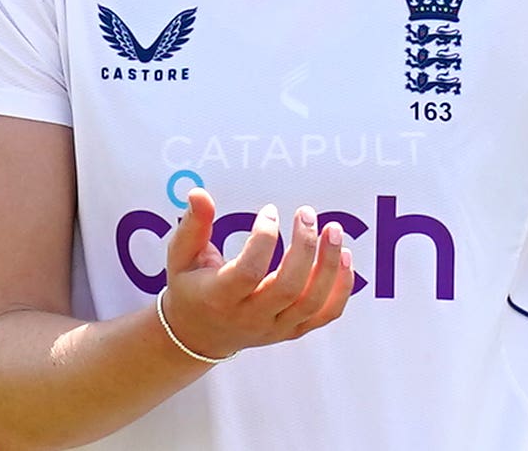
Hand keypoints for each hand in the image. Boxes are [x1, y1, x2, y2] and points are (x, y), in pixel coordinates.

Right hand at [162, 187, 353, 359]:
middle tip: (307, 213)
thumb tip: (199, 192)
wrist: (198, 335)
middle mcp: (249, 318)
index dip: (263, 239)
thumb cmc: (190, 288)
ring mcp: (274, 328)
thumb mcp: (181, 256)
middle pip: (287, 288)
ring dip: (329, 266)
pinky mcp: (292, 331)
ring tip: (334, 230)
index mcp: (219, 298)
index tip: (270, 211)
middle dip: (303, 247)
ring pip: (312, 303)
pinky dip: (341, 287)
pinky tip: (346, 256)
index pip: (248, 272)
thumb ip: (193, 224)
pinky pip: (326, 314)